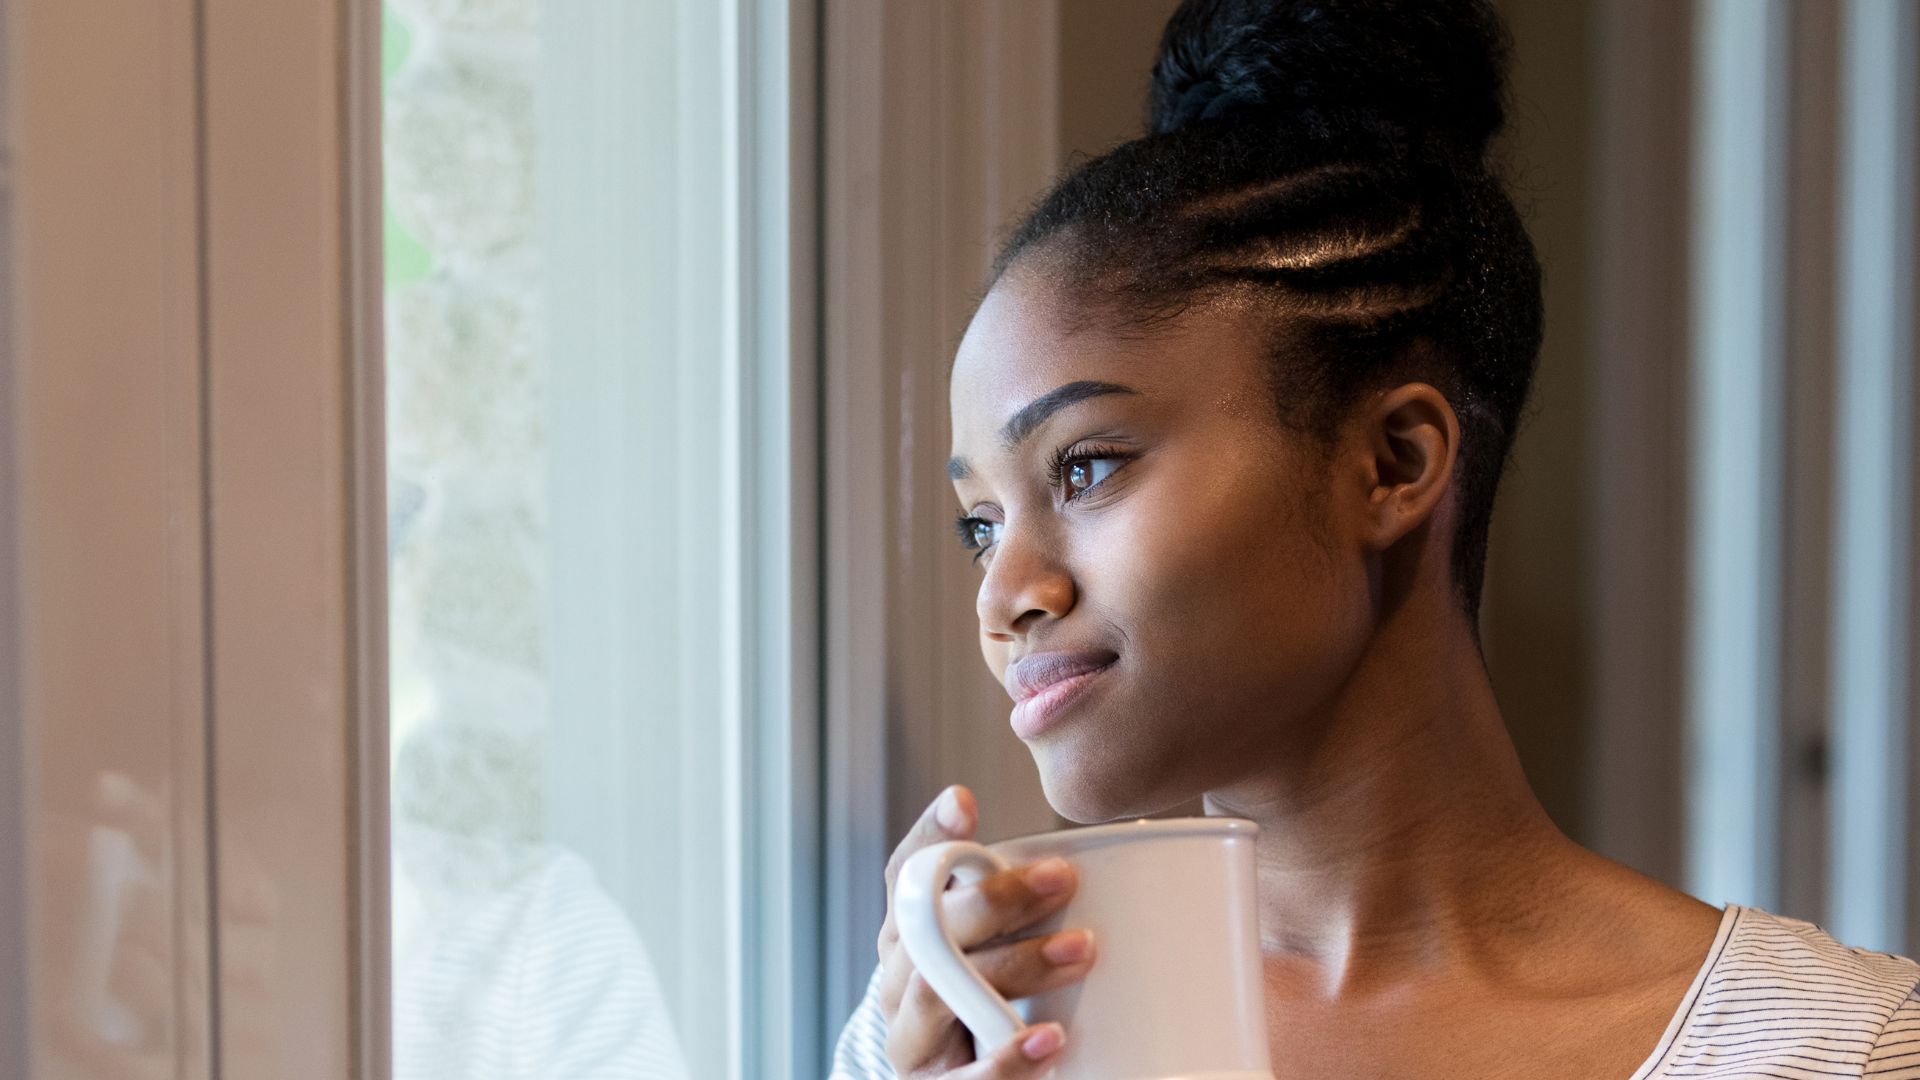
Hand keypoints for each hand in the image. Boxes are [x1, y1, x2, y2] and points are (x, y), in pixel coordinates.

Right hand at [876, 785, 1096, 1076]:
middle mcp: (899, 976)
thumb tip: (1098, 856)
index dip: (929, 836)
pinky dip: (1005, 1060)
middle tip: (1063, 878)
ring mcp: (910, 1034)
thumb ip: (1019, 906)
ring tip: (1079, 951)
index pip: (906, 873)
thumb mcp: (996, 947)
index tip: (964, 802)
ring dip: (1014, 965)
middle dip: (996, 899)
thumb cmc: (992, 1000)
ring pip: (940, 991)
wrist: (960, 1079)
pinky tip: (1048, 1040)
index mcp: (910, 931)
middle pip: (930, 927)